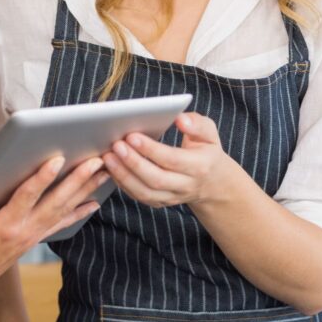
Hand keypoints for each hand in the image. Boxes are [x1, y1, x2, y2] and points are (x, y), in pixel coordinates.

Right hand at [0, 155, 107, 297]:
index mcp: (5, 227)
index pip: (26, 198)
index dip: (41, 178)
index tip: (57, 160)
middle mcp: (25, 230)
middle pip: (56, 201)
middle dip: (78, 180)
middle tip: (98, 160)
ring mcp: (34, 234)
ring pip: (65, 209)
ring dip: (86, 190)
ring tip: (106, 171)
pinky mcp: (36, 236)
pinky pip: (62, 222)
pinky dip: (79, 212)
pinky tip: (94, 203)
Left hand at [102, 112, 236, 208]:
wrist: (213, 183)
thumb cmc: (206, 151)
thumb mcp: (209, 134)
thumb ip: (197, 124)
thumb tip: (180, 119)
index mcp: (200, 166)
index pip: (171, 160)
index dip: (151, 149)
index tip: (132, 136)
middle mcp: (186, 185)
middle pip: (155, 179)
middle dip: (133, 162)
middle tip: (115, 145)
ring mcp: (172, 197)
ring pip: (145, 192)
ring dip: (123, 175)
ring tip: (108, 157)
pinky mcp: (160, 202)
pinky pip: (139, 196)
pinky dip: (123, 184)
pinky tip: (112, 169)